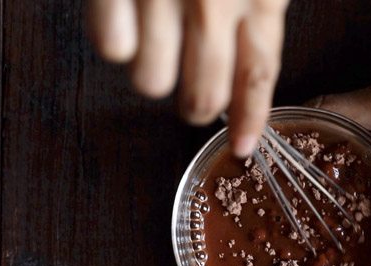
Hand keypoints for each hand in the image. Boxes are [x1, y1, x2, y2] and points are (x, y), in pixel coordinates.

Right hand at [88, 0, 288, 156]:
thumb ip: (257, 6)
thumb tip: (249, 56)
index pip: (258, 77)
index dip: (249, 118)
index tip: (242, 147)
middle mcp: (214, 3)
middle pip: (205, 95)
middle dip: (197, 107)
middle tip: (191, 99)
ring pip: (153, 81)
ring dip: (152, 70)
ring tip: (151, 39)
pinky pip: (113, 49)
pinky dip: (114, 37)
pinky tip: (123, 15)